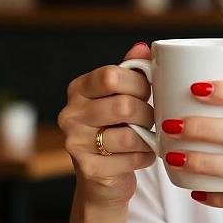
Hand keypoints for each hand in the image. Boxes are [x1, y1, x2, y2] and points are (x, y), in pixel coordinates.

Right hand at [57, 42, 155, 207]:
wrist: (103, 175)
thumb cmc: (116, 125)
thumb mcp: (121, 93)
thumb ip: (132, 69)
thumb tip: (143, 47)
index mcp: (79, 89)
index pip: (111, 76)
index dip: (139, 83)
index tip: (149, 91)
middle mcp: (70, 114)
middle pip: (123, 106)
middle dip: (147, 113)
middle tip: (151, 117)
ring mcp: (75, 143)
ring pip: (129, 135)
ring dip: (148, 136)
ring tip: (148, 136)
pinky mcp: (88, 170)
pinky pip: (131, 158)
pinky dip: (146, 156)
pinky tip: (143, 153)